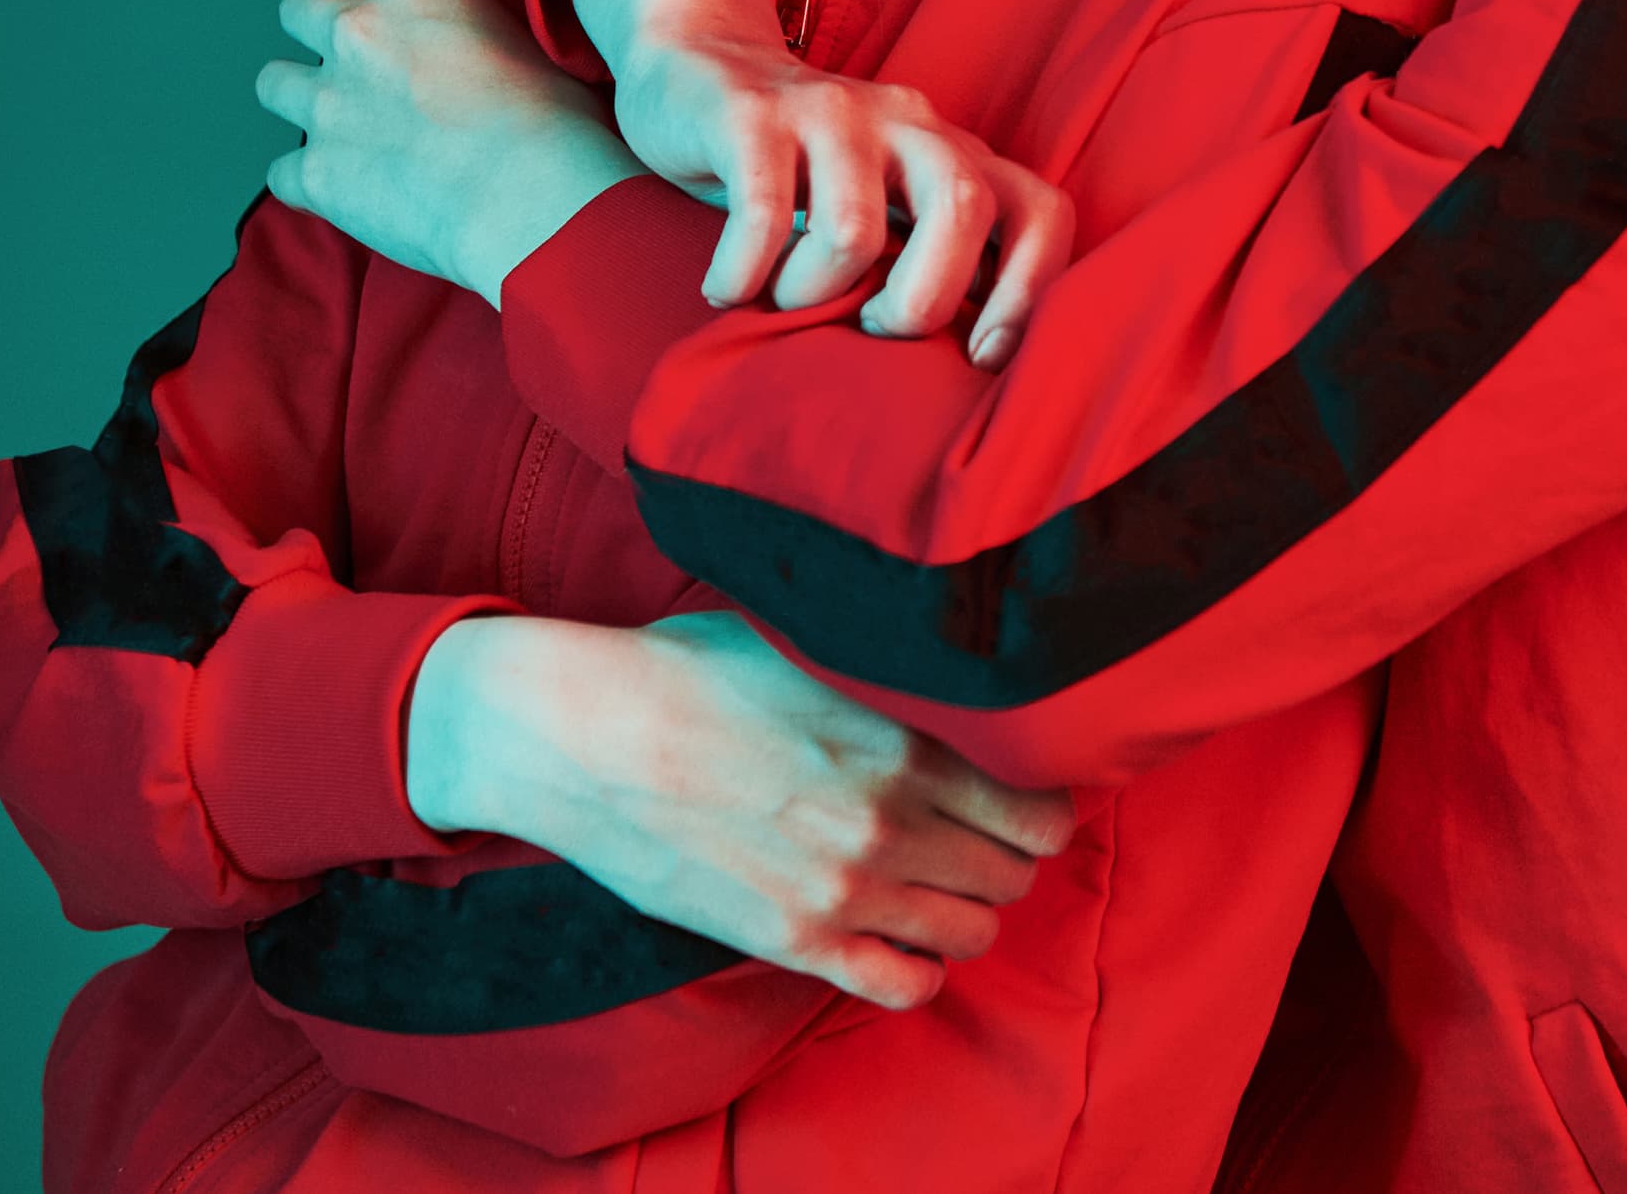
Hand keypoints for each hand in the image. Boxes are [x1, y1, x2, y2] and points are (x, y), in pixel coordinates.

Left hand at [256, 0, 637, 297]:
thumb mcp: (530, 42)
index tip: (395, 6)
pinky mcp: (317, 173)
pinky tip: (344, 194)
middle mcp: (360, 33)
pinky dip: (308, 185)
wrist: (532, 196)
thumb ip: (480, 32)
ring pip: (273, 82)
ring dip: (300, 99)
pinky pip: (282, 174)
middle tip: (352, 61)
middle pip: (299, 6)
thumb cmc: (557, 125)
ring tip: (338, 126)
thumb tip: (485, 54)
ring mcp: (329, 103)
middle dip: (316, 27)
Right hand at [406, 610, 1075, 1010]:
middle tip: (974, 830)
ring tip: (937, 877)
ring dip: (967, 908)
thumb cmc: (690, 669)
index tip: (1019, 789)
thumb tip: (951, 649)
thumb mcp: (810, 639)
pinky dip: (919, 969)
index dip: (1042, 801)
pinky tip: (902, 935)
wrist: (583, 734)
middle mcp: (890, 824)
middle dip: (1005, 853)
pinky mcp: (792, 940)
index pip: (1043, 810)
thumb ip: (891, 665)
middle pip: (1014, 874)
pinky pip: (903, 987)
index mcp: (907, 741)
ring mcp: (844, 891)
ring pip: (972, 933)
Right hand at [576, 0, 1074, 362]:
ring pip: (855, 229)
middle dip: (921, 299)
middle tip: (868, 329)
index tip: (983, 357)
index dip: (1029, 289)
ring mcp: (832, 112)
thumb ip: (928, 264)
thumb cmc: (802, 176)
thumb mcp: (881, 213)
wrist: (696, 71)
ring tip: (779, 299)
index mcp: (953, 155)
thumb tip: (966, 371)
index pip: (1040, 211)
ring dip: (811, 294)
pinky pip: (763, 215)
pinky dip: (743, 275)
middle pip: (962, 205)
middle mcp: (908, 124)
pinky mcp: (753, 115)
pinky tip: (727, 289)